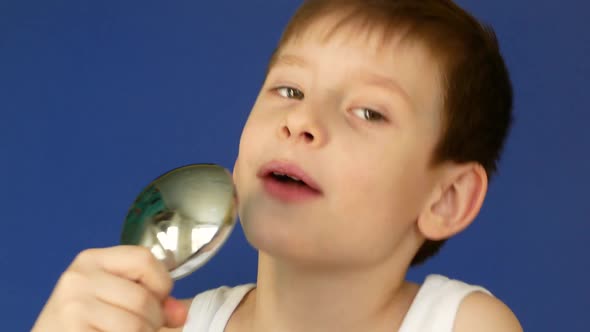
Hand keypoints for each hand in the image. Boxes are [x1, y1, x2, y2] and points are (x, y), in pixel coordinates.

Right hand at [32, 246, 187, 331]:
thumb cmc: (83, 322)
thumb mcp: (112, 296)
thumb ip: (152, 297)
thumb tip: (182, 312)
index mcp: (91, 260)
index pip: (145, 258)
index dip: (161, 283)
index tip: (157, 299)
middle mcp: (78, 279)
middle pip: (143, 298)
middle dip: (154, 319)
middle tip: (140, 326)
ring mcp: (72, 308)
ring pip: (136, 325)